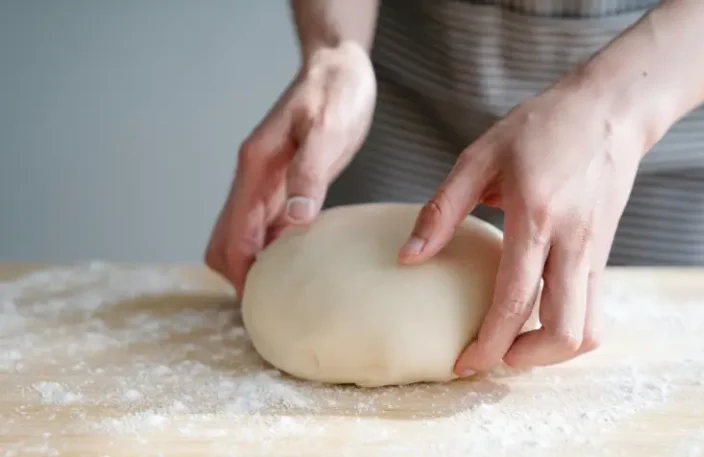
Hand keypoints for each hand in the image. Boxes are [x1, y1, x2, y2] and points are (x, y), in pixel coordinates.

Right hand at [205, 42, 375, 296]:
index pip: (235, 234)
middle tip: (268, 307)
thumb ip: (309, 173)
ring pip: (243, 235)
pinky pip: (266, 225)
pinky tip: (295, 263)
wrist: (338, 69)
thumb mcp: (326, 130)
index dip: (243, 272)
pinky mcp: (283, 182)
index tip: (258, 304)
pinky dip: (272, 248)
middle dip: (240, 275)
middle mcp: (253, 178)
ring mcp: (266, 181)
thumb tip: (295, 220)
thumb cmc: (334, 94)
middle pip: (227, 241)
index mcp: (256, 167)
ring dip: (254, 264)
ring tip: (281, 295)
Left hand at [399, 74, 647, 374]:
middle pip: (566, 332)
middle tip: (490, 356)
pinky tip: (535, 318)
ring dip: (551, 351)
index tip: (462, 363)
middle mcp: (574, 243)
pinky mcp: (605, 254)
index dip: (488, 342)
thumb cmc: (540, 127)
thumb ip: (442, 210)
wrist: (610, 110)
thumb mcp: (479, 156)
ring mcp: (596, 252)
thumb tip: (408, 258)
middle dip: (525, 359)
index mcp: (537, 217)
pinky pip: (594, 310)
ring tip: (513, 344)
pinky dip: (566, 329)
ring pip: (588, 330)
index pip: (516, 299)